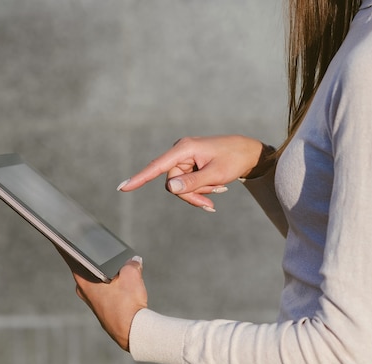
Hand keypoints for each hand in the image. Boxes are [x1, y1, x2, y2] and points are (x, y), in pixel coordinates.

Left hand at [58, 249, 147, 351]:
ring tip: (120, 266)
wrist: (133, 331)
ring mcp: (92, 301)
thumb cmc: (128, 304)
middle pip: (87, 268)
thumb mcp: (132, 275)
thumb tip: (133, 261)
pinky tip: (123, 283)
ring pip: (97, 281)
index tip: (67, 237)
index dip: (71, 246)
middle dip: (96, 259)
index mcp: (83, 281)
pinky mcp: (102, 309)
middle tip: (105, 249)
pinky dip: (111, 286)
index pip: (72, 258)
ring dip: (106, 274)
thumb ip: (130, 263)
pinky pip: (105, 291)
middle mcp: (83, 291)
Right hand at [117, 135, 264, 210]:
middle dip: (191, 195)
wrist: (249, 152)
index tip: (123, 188)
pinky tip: (217, 187)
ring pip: (180, 186)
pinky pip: (187, 183)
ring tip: (219, 191)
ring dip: (198, 193)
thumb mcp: (216, 174)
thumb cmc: (234, 159)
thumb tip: (170, 188)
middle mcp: (180, 151)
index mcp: (184, 149)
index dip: (139, 178)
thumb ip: (193, 182)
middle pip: (173, 183)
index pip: (157, 167)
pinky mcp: (189, 164)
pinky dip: (200, 189)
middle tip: (210, 205)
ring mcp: (184, 158)